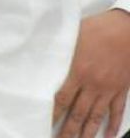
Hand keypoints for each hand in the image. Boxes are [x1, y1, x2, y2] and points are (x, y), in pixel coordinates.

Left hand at [55, 9, 129, 137]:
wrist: (126, 30)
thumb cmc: (97, 29)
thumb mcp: (72, 36)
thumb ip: (57, 48)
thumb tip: (36, 50)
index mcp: (78, 72)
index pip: (62, 99)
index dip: (54, 114)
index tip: (45, 123)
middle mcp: (93, 85)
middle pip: (78, 113)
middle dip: (68, 130)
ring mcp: (108, 89)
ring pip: (96, 116)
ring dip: (87, 132)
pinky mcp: (121, 89)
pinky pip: (116, 111)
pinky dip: (113, 125)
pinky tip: (108, 136)